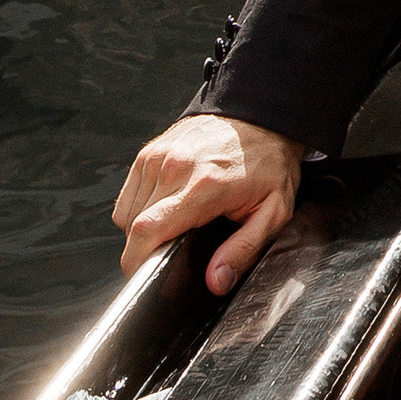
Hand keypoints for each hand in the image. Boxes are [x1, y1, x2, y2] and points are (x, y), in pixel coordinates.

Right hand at [112, 113, 302, 297]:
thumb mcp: (273, 212)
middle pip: (133, 227)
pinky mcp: (149, 152)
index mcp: (202, 186)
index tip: (145, 277)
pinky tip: (166, 208)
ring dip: (141, 230)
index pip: (147, 230)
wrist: (261, 118)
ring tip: (174, 226)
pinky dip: (138, 210)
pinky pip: (128, 196)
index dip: (137, 262)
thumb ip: (243, 250)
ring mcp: (158, 157)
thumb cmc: (269, 163)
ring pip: (127, 213)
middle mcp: (174, 168)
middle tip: (172, 252)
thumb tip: (216, 281)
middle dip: (144, 250)